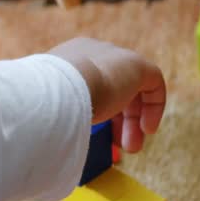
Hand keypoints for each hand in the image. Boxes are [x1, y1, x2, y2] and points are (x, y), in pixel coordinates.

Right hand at [48, 38, 166, 152]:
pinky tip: (148, 130)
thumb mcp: (52, 109)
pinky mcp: (136, 64)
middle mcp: (93, 52)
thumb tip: (58, 136)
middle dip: (119, 120)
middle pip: (114, 85)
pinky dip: (153, 107)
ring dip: (133, 121)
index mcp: (69, 58)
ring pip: (132, 88)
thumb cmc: (46, 106)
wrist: (57, 90)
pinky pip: (153, 82)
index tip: (101, 135)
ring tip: (132, 148)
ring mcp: (115, 56)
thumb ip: (61, 115)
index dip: (101, 111)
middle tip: (119, 146)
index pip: (92, 82)